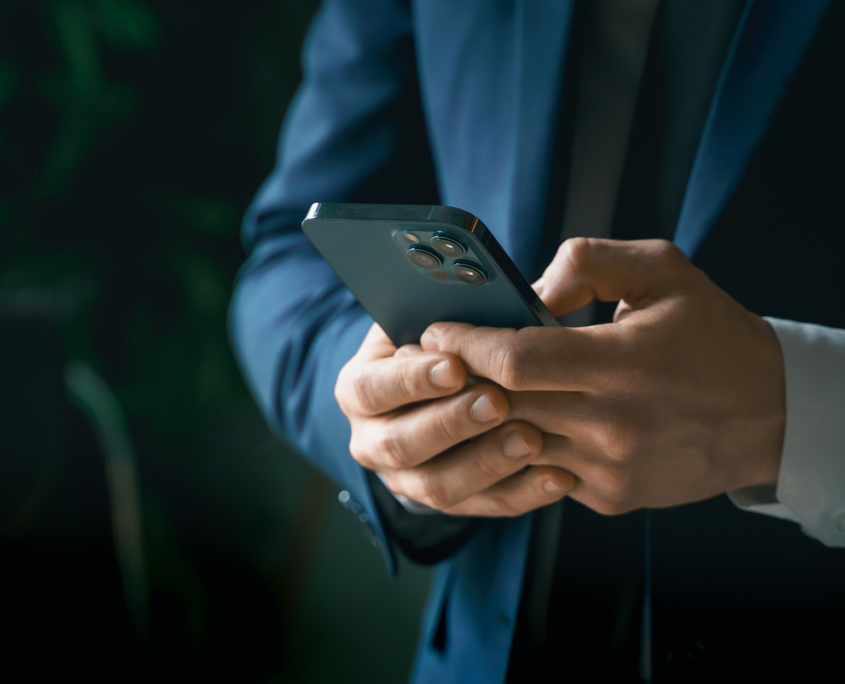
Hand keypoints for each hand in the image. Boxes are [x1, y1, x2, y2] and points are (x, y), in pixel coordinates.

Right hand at [335, 324, 573, 515]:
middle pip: (400, 444)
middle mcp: (374, 440)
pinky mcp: (454, 502)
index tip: (454, 364)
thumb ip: (463, 309)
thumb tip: (508, 292)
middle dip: (451, 423)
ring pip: (440, 485)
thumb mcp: (435, 320)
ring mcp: (409, 480)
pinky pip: (486, 506)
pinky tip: (558, 474)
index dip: (410, 380)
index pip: (370, 389)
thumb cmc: (443, 345)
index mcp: (361, 389)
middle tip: (498, 401)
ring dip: (487, 462)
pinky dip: (524, 492)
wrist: (442, 393)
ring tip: (531, 438)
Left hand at [421, 238, 785, 514]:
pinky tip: (518, 419)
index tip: (437, 331)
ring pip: (514, 443)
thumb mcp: (664, 271)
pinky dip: (522, 444)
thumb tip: (529, 290)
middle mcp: (614, 425)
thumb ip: (590, 262)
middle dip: (461, 380)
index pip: (516, 360)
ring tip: (468, 387)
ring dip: (484, 417)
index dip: (467, 344)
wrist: (766, 415)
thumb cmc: (712, 335)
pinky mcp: (609, 497)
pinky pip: (541, 470)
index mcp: (625, 362)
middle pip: (503, 405)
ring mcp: (609, 469)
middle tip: (438, 357)